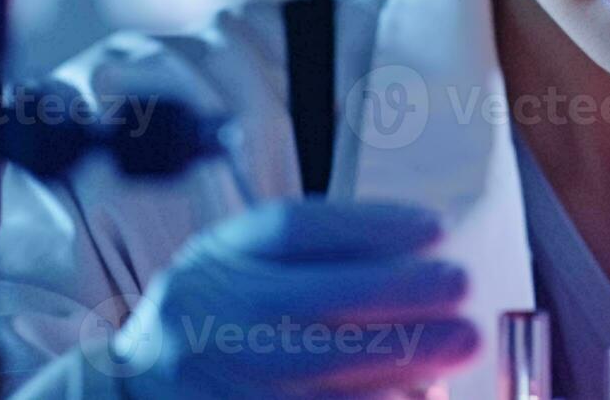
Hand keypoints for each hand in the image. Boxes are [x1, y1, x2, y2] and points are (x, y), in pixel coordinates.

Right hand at [113, 200, 477, 398]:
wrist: (146, 382)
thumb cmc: (225, 303)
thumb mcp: (251, 250)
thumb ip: (326, 238)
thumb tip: (425, 235)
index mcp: (226, 261)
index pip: (294, 229)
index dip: (371, 226)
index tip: (437, 227)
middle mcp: (222, 321)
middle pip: (314, 305)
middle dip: (400, 298)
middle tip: (463, 289)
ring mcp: (233, 386)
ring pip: (322, 378)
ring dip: (402, 364)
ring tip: (458, 344)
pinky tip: (422, 395)